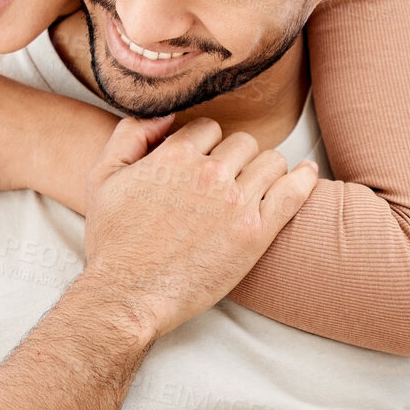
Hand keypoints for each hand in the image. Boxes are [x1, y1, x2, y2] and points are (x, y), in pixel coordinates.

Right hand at [79, 116, 317, 340]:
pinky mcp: (256, 232)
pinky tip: (306, 172)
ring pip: (271, 161)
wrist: (130, 295)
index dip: (205, 145)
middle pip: (243, 143)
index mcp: (175, 156)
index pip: (209, 129)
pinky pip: (293, 191)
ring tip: (254, 187)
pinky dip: (304, 178)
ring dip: (263, 170)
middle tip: (225, 182)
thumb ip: (129, 135)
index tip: (202, 165)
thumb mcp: (102, 178)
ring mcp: (236, 202)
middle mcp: (209, 173)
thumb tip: (165, 114)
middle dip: (235, 157)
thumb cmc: (113, 242)